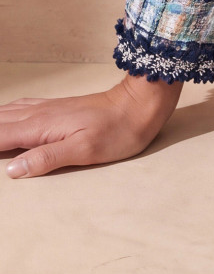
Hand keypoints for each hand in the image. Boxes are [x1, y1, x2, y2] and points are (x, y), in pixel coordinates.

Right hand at [1, 72, 183, 177]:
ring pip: (5, 114)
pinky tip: (2, 116)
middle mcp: (38, 113)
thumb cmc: (117, 130)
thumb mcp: (85, 149)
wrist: (140, 103)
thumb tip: (11, 170)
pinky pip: (19, 109)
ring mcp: (46, 108)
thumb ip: (46, 158)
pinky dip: (2, 115)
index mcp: (40, 126)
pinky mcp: (55, 107)